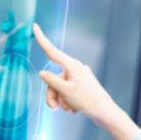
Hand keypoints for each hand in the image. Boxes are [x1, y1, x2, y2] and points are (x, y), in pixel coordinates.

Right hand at [34, 24, 139, 139]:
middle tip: (54, 108)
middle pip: (53, 79)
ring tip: (69, 109)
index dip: (42, 39)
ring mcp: (78, 77)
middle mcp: (75, 69)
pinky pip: (67, 93)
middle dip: (52, 94)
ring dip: (61, 100)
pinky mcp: (81, 86)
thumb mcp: (66, 91)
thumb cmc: (87, 100)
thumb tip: (42, 73)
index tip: (35, 26)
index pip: (52, 51)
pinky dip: (68, 101)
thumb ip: (51, 81)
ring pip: (59, 88)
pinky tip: (75, 109)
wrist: (105, 113)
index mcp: (72, 65)